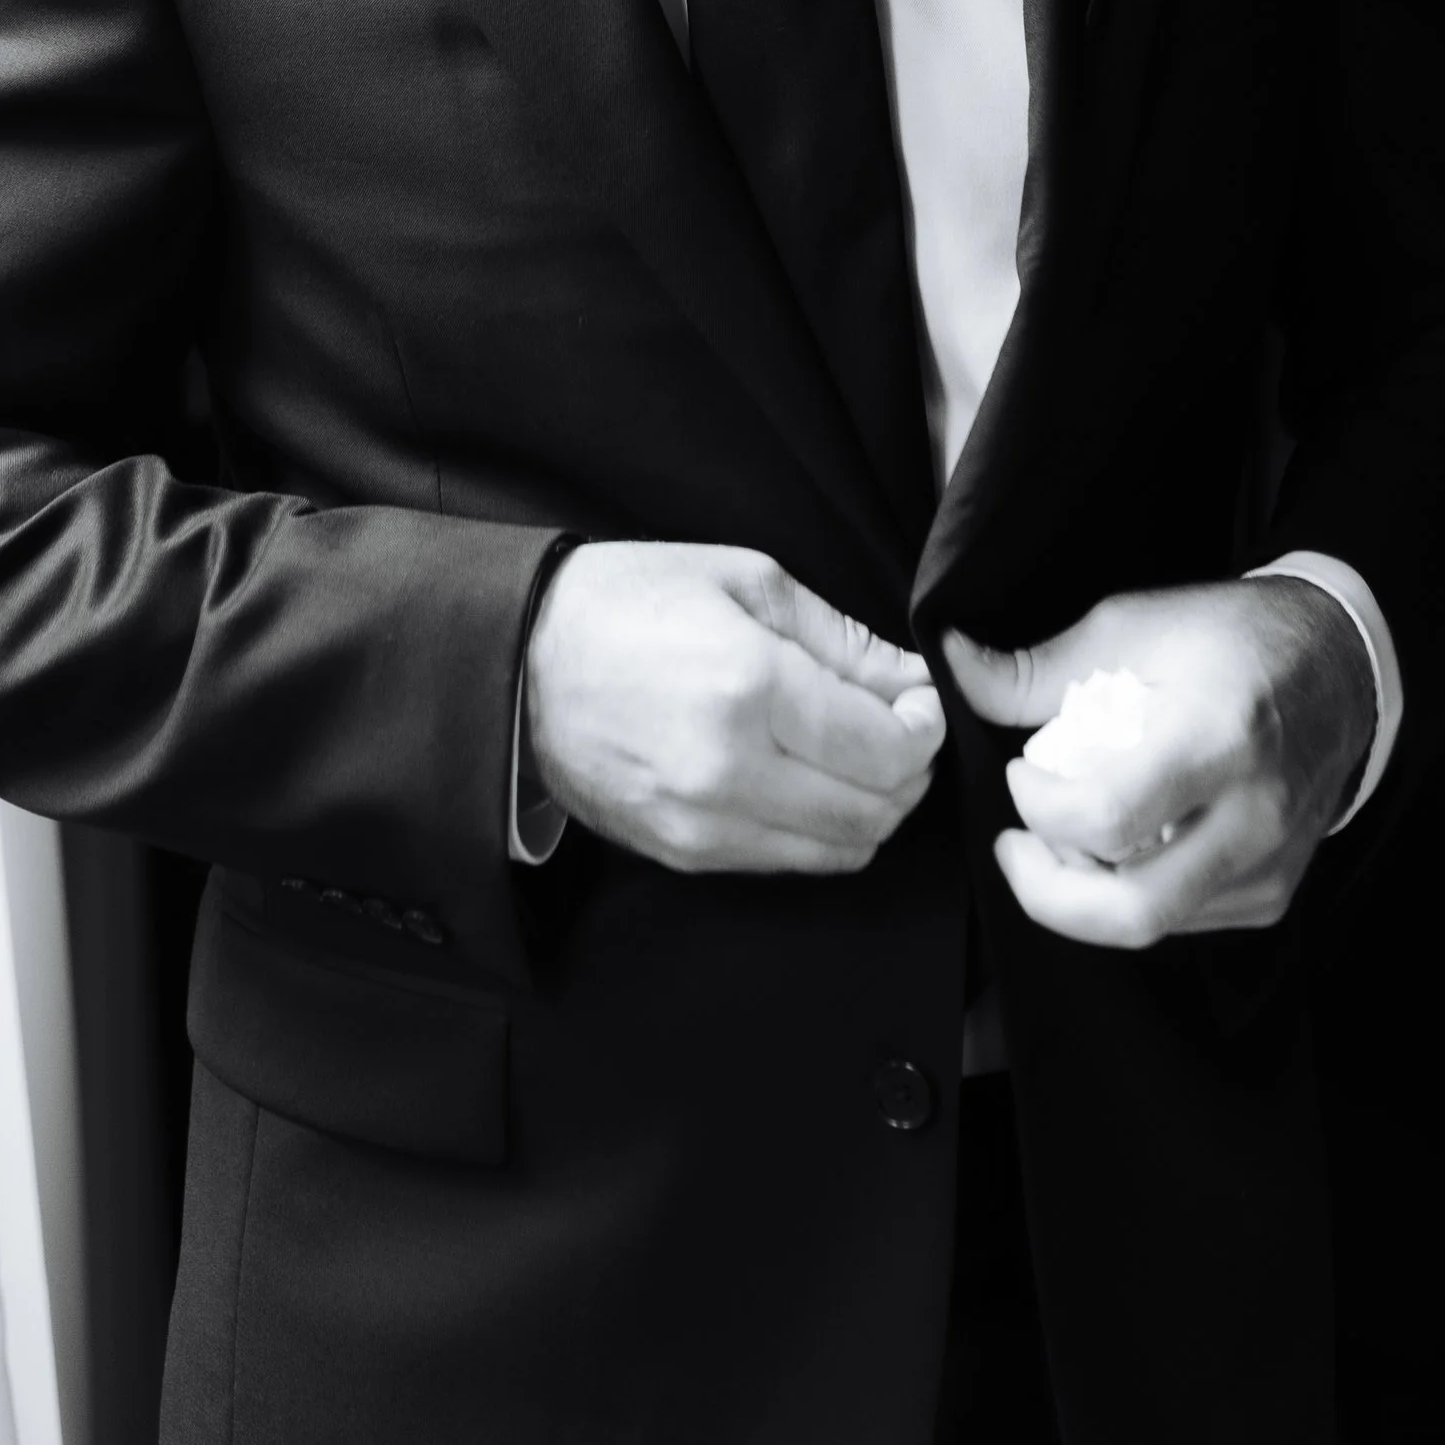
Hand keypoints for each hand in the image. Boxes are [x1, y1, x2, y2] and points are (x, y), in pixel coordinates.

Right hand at [524, 541, 944, 876]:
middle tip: (898, 727)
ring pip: (840, 851)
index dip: (925, 728)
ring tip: (854, 756)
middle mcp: (731, 772)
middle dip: (908, 772)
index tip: (919, 701)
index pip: (888, 750)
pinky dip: (818, 832)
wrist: (518, 661)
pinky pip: (787, 863)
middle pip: (876, 811)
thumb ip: (843, 640)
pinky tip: (804, 781)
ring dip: (870, 809)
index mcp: (751, 689)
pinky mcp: (683, 856)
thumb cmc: (629, 602)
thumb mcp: (746, 580)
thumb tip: (914, 683)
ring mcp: (704, 826)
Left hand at [943, 578, 1373, 949]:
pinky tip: (1117, 849)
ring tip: (1064, 837)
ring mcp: (1268, 863)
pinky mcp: (1273, 892)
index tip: (1023, 773)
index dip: (1042, 808)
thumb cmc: (1231, 639)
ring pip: (1155, 923)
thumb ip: (1038, 667)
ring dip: (1087, 893)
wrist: (1337, 668)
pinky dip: (1133, 893)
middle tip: (1016, 849)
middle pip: (1133, 909)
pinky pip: (1184, 921)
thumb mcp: (1131, 626)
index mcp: (1217, 736)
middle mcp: (1252, 813)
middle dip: (1049, 892)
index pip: (1109, 817)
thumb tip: (955, 668)